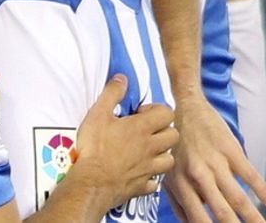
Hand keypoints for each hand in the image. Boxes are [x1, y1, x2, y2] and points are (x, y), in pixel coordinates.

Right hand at [70, 75, 178, 210]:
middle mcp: (151, 148)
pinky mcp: (142, 186)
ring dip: (161, 154)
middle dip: (163, 130)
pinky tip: (138, 173)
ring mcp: (149, 168)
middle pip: (173, 136)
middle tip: (146, 131)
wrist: (92, 182)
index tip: (141, 113)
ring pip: (169, 159)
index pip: (167, 113)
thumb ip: (112, 93)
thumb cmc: (94, 147)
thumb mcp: (97, 113)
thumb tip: (122, 78)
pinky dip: (149, 177)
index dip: (157, 110)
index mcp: (142, 128)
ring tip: (145, 152)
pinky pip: (154, 182)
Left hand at [163, 94, 265, 222]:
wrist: (185, 109)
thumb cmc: (176, 144)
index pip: (197, 217)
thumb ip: (179, 201)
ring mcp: (214, 162)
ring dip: (253, 216)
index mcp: (180, 184)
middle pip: (221, 210)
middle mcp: (197, 175)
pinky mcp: (230, 150)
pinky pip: (249, 173)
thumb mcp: (169, 172)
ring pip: (237, 196)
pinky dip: (261, 189)